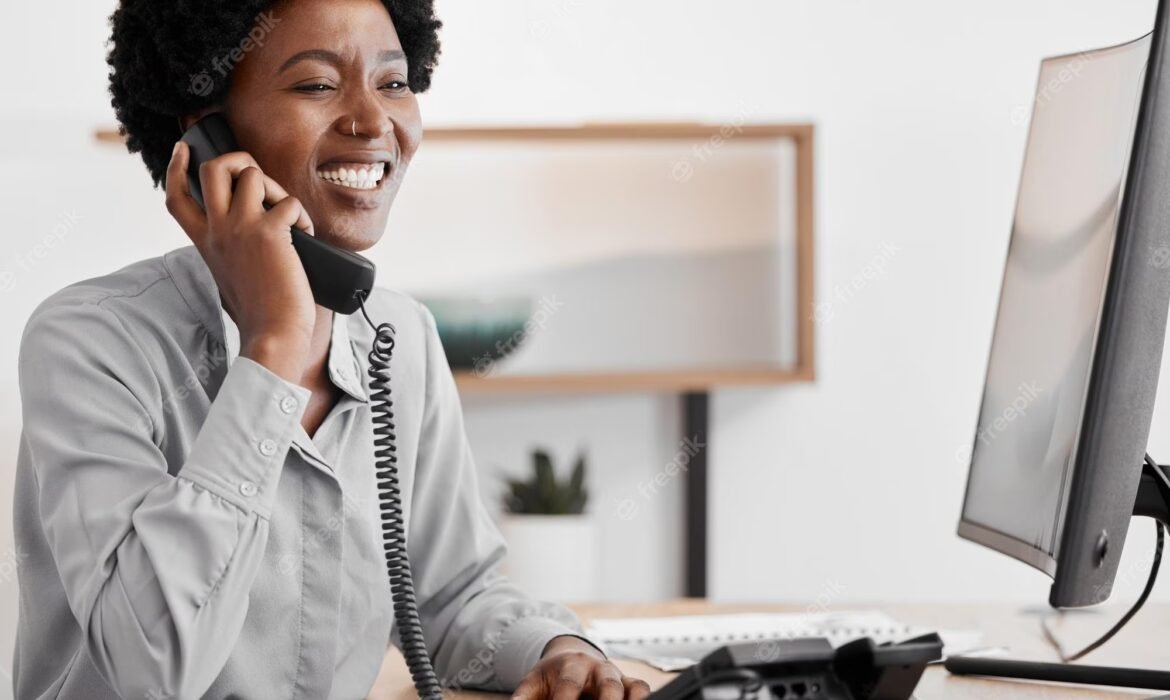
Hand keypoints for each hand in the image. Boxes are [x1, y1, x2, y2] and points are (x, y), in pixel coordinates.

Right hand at [165, 140, 316, 382]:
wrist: (273, 334)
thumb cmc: (260, 312)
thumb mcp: (229, 274)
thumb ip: (230, 248)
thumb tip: (254, 228)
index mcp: (204, 242)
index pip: (176, 197)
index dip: (177, 167)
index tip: (185, 149)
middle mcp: (217, 230)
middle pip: (213, 169)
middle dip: (238, 160)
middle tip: (259, 180)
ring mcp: (241, 228)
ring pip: (252, 174)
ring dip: (277, 188)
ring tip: (289, 215)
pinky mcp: (271, 232)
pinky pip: (289, 203)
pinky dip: (304, 216)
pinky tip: (307, 237)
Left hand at [512, 636, 650, 699]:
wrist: (570, 658)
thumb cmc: (550, 678)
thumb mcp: (532, 685)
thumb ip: (523, 699)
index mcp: (571, 665)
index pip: (570, 686)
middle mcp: (597, 668)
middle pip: (608, 685)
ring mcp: (616, 675)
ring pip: (631, 687)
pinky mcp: (628, 684)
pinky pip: (641, 688)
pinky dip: (642, 699)